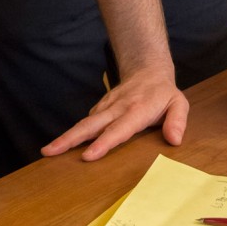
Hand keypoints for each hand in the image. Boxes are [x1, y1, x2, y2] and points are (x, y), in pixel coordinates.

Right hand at [40, 66, 189, 162]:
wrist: (147, 70)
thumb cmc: (163, 93)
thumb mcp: (179, 103)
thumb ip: (178, 120)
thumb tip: (174, 139)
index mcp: (137, 110)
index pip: (119, 129)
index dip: (104, 142)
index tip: (88, 156)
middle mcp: (117, 108)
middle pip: (91, 125)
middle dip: (70, 139)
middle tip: (49, 152)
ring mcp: (106, 107)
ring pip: (84, 123)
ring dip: (66, 137)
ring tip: (47, 152)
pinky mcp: (100, 108)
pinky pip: (86, 122)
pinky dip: (73, 134)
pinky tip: (61, 146)